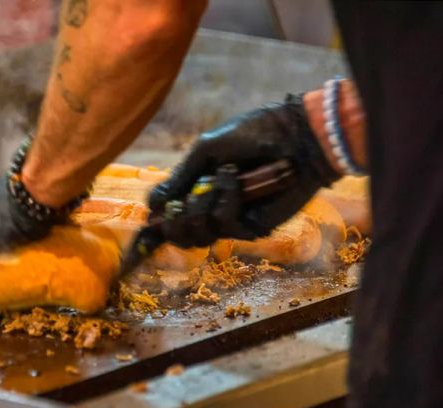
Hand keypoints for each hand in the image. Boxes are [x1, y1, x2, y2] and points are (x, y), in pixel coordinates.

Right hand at [148, 95, 339, 247]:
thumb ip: (179, 178)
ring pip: (199, 236)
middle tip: (180, 204)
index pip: (170, 220)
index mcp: (197, 191)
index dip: (156, 227)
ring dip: (200, 207)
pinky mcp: (253, 228)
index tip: (147, 226)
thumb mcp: (206, 151)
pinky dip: (225, 200)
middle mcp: (212, 210)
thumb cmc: (252, 134)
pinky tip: (235, 180)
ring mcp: (232, 221)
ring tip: (217, 180)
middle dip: (174, 222)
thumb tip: (151, 205)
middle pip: (181, 237)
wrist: (295, 136)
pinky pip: (225, 225)